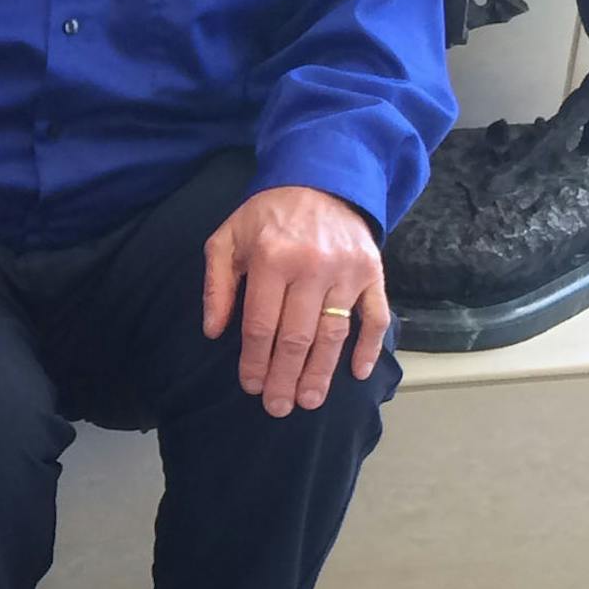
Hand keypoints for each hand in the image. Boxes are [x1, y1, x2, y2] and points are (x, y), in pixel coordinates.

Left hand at [202, 186, 388, 417]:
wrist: (321, 180)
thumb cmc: (267, 215)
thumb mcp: (227, 237)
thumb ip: (217, 284)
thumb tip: (213, 331)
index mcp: (272, 258)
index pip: (262, 324)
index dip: (255, 360)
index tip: (250, 386)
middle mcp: (313, 268)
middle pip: (298, 336)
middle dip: (285, 377)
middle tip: (277, 407)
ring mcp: (348, 272)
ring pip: (334, 333)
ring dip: (322, 372)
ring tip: (309, 401)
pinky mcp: (374, 273)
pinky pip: (376, 317)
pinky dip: (369, 346)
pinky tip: (358, 373)